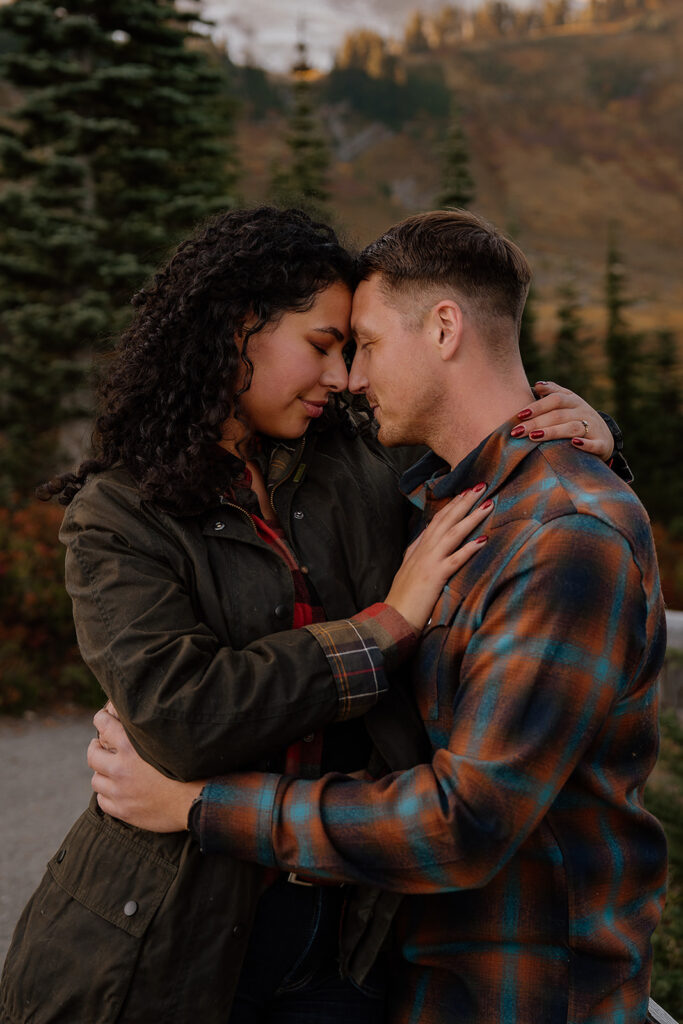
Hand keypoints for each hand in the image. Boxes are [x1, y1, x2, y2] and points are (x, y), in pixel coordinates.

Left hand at [88, 708, 203, 832]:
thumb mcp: (167, 741)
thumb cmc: (189, 767)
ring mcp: (120, 792)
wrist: (197, 801)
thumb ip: (148, 732)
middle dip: (96, 748)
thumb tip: (139, 720)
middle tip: (102, 747)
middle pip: (93, 755)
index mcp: (131, 746)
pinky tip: (117, 791)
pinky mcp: (123, 811)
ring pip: (96, 780)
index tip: (102, 719)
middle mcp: (120, 768)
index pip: (103, 725)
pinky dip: (107, 795)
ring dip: (102, 774)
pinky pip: (102, 801)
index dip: (100, 720)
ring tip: (112, 772)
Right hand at [385, 485, 491, 631]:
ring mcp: (429, 562)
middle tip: (480, 485)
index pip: (436, 521)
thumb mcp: (407, 571)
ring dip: (471, 517)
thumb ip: (415, 555)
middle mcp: (423, 551)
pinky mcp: (435, 576)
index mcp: (417, 549)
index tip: (464, 492)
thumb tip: (424, 542)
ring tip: (488, 503)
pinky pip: (456, 559)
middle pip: (446, 520)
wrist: (391, 618)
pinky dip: (470, 547)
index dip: (451, 505)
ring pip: (453, 533)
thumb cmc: (402, 600)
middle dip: (463, 501)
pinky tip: (484, 539)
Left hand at [510, 382, 613, 459]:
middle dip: (536, 423)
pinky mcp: (601, 444)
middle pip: (559, 415)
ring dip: (553, 432)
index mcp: (573, 401)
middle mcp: (584, 412)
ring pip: (573, 428)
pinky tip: (574, 444)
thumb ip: (553, 392)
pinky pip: (595, 444)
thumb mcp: (569, 402)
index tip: (520, 414)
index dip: (538, 406)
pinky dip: (585, 444)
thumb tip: (537, 384)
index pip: (555, 399)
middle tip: (517, 431)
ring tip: (534, 437)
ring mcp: (593, 428)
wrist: (605, 437)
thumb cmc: (578, 418)